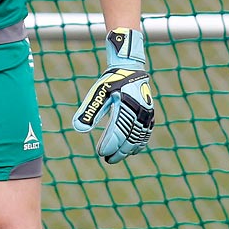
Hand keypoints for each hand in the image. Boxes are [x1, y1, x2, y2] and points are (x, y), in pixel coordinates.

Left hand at [72, 28, 154, 163]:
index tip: (101, 153)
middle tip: (107, 159)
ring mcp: (146, 113)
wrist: (129, 69)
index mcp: (125, 106)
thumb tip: (79, 130)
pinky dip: (139, 144)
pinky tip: (131, 151)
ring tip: (115, 156)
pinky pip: (146, 133)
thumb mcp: (97, 93)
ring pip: (138, 138)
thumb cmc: (110, 81)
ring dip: (127, 150)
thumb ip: (89, 111)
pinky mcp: (150, 114)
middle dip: (118, 152)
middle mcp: (138, 111)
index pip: (118, 132)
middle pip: (129, 139)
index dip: (110, 145)